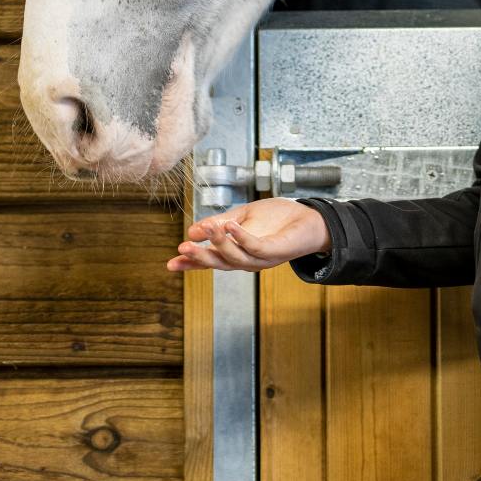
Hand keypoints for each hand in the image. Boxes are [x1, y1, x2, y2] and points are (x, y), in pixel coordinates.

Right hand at [167, 197, 331, 272]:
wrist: (310, 219)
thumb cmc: (278, 219)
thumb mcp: (244, 217)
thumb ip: (221, 223)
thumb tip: (193, 229)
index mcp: (238, 253)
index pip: (211, 260)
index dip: (191, 263)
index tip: (171, 263)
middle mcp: (248, 261)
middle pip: (219, 264)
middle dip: (200, 257)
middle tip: (182, 248)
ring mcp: (262, 258)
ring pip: (235, 257)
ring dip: (219, 243)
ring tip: (205, 229)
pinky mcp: (275, 251)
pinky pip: (255, 247)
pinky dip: (241, 237)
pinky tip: (230, 225)